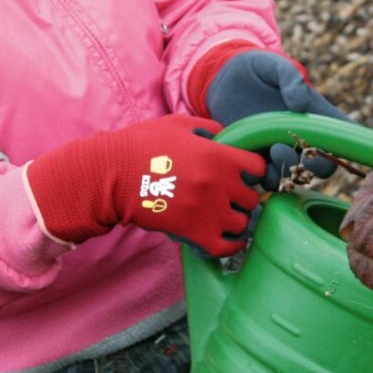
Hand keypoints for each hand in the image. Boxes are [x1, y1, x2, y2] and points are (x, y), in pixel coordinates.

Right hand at [25, 114, 264, 258]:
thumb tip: (226, 137)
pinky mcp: (195, 233)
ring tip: (226, 217)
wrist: (113, 175)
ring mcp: (209, 210)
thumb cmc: (142, 145)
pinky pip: (227, 247)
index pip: (259, 168)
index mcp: (219, 155)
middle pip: (253, 198)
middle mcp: (220, 183)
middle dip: (244, 197)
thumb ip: (209, 129)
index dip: (254, 172)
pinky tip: (227, 239)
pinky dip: (231, 245)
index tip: (245, 175)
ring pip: (243, 223)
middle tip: (232, 198)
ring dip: (237, 221)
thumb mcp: (179, 125)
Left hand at [203, 50, 348, 188]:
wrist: (223, 78)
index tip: (336, 142)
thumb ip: (290, 77)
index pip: (347, 134)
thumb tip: (301, 103)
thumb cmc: (257, 68)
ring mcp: (281, 152)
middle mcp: (303, 139)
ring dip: (286, 174)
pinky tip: (251, 156)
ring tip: (270, 151)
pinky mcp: (258, 160)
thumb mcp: (274, 65)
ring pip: (295, 179)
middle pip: (324, 167)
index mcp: (317, 116)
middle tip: (286, 146)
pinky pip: (267, 180)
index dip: (353, 145)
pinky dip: (262, 176)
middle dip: (313, 166)